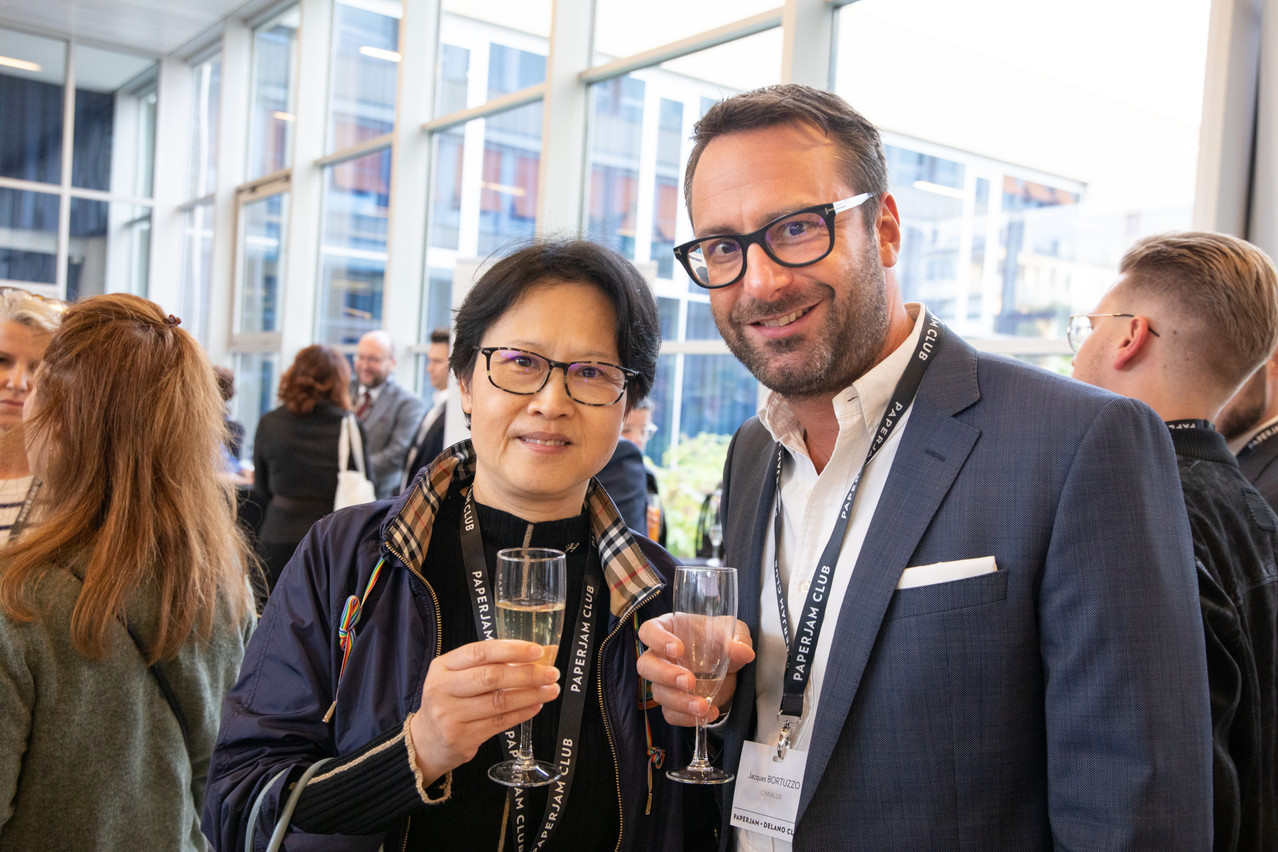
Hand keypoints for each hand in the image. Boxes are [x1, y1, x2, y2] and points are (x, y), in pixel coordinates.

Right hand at [408, 640, 559, 784]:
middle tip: (551, 673)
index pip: (480, 652)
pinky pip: (499, 723)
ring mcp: (450, 716)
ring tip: (550, 690)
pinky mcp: (461, 738)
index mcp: (442, 667)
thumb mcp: (456, 676)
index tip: (536, 651)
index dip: (511, 650)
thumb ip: (486, 665)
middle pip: (491, 678)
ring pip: (499, 702)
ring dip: (530, 695)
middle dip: (527, 674)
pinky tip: (535, 706)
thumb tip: (532, 656)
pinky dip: (522, 713)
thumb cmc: (449, 701)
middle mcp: (442, 689)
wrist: (426, 740)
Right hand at [637, 614, 753, 726]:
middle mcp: (661, 655)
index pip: (649, 631)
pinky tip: (707, 714)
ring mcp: (664, 681)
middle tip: (690, 681)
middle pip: (645, 665)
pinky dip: (686, 718)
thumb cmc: (724, 640)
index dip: (657, 639)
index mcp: (670, 630)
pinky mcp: (673, 702)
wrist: (731, 667)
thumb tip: (741, 650)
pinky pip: (669, 713)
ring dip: (679, 701)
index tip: (678, 648)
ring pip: (658, 693)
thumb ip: (738, 638)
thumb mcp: (735, 633)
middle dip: (665, 675)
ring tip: (703, 706)